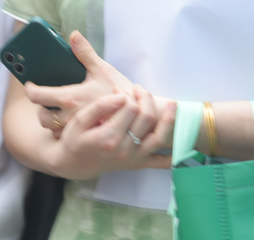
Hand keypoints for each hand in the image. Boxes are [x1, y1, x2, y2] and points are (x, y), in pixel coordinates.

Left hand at [25, 31, 134, 135]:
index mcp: (70, 97)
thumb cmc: (120, 90)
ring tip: (59, 111)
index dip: (30, 89)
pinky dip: (65, 130)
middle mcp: (68, 116)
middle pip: (42, 116)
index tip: (30, 85)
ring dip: (52, 120)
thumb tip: (73, 35)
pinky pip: (65, 137)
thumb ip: (85, 53)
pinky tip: (72, 122)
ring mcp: (75, 130)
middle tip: (47, 100)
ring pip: (52, 129)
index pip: (37, 96)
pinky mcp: (83, 138)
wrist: (137, 114)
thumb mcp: (102, 69)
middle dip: (41, 108)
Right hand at [41, 88, 175, 179]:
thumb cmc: (74, 140)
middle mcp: (124, 150)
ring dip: (169, 119)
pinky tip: (182, 142)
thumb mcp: (79, 121)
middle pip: (146, 118)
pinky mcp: (137, 164)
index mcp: (108, 138)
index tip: (120, 89)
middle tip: (138, 89)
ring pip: (159, 136)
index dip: (127, 94)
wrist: (72, 164)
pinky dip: (173, 154)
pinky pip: (161, 162)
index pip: (130, 108)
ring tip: (172, 104)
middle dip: (145, 98)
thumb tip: (121, 95)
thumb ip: (100, 106)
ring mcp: (133, 158)